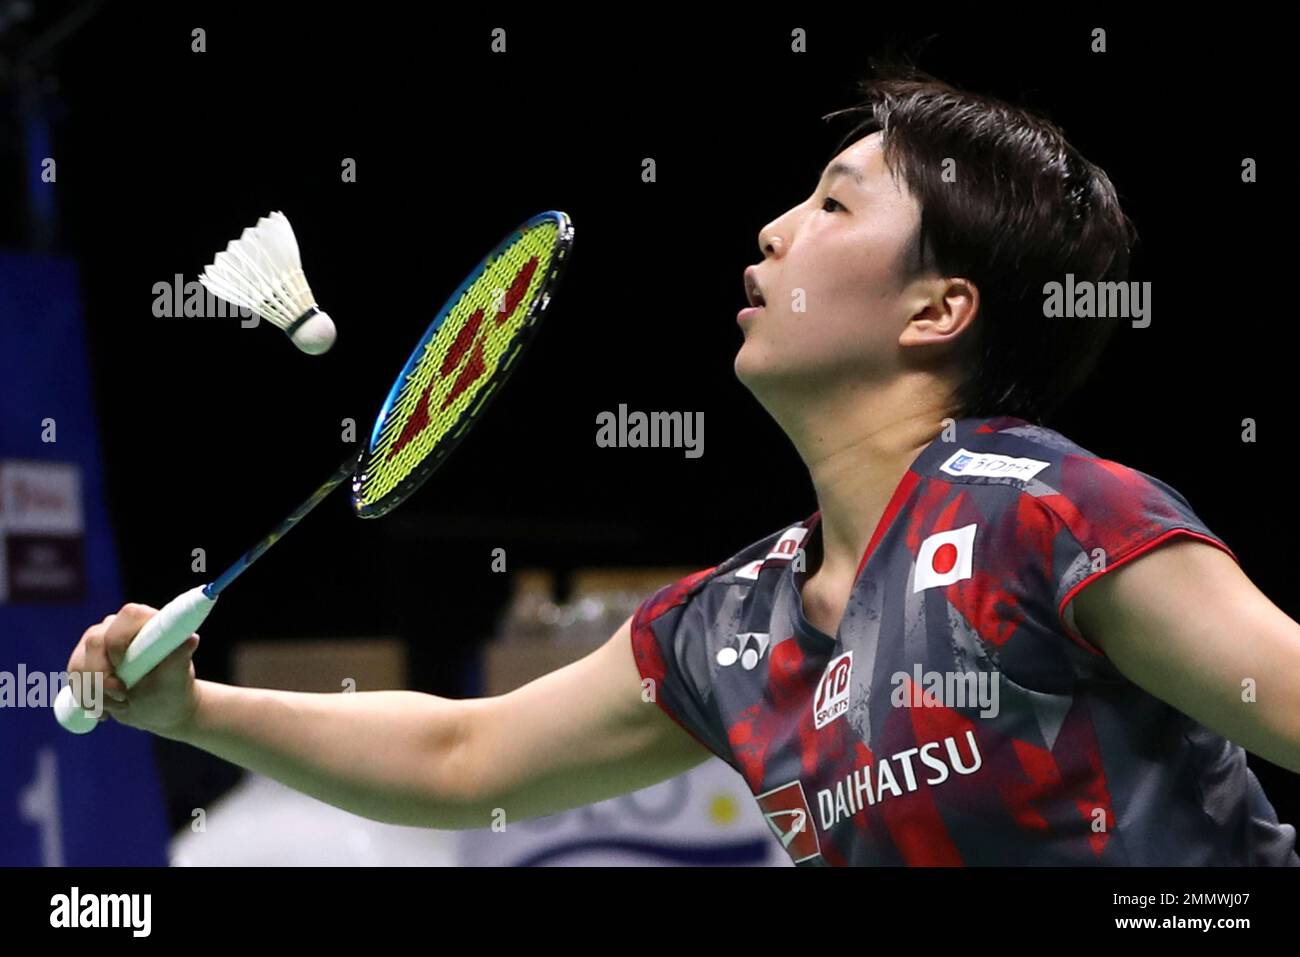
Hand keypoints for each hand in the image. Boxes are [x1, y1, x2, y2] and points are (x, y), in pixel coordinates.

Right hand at [67, 603, 201, 737]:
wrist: (160, 708)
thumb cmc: (173, 690)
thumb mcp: (176, 678)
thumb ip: (178, 658)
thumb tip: (191, 639)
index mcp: (147, 621)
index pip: (128, 616)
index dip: (120, 643)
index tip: (124, 672)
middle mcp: (118, 625)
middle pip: (95, 642)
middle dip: (103, 678)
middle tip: (123, 699)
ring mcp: (97, 641)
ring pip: (79, 663)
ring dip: (95, 694)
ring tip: (122, 706)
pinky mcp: (83, 659)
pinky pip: (73, 677)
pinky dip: (86, 698)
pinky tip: (105, 709)